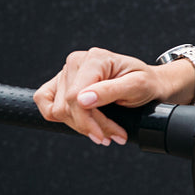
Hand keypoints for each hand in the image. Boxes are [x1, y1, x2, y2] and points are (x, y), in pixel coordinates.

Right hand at [33, 47, 175, 145]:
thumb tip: (83, 99)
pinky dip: (62, 118)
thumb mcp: (137, 86)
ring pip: (56, 110)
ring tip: (104, 131)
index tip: (103, 136)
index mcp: (95, 58)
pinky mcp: (60, 83)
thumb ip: (110, 91)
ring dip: (81, 126)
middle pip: (66, 106)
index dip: (86, 121)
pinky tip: (83, 123)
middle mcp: (77, 61)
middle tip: (113, 134)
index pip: (74, 97)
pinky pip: (45, 103)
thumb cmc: (146, 83)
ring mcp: (67, 72)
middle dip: (90, 126)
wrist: (150, 84)